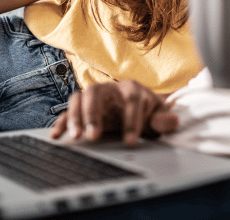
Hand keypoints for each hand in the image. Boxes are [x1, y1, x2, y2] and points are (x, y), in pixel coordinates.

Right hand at [50, 80, 178, 145]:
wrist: (137, 109)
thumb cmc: (148, 112)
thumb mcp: (158, 115)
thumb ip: (164, 119)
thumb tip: (172, 121)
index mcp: (132, 88)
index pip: (131, 100)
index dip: (131, 121)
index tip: (131, 141)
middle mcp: (110, 88)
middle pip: (97, 92)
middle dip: (94, 114)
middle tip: (94, 136)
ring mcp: (94, 97)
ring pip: (80, 98)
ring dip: (76, 117)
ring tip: (76, 137)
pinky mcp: (82, 108)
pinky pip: (68, 111)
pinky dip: (62, 122)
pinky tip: (57, 136)